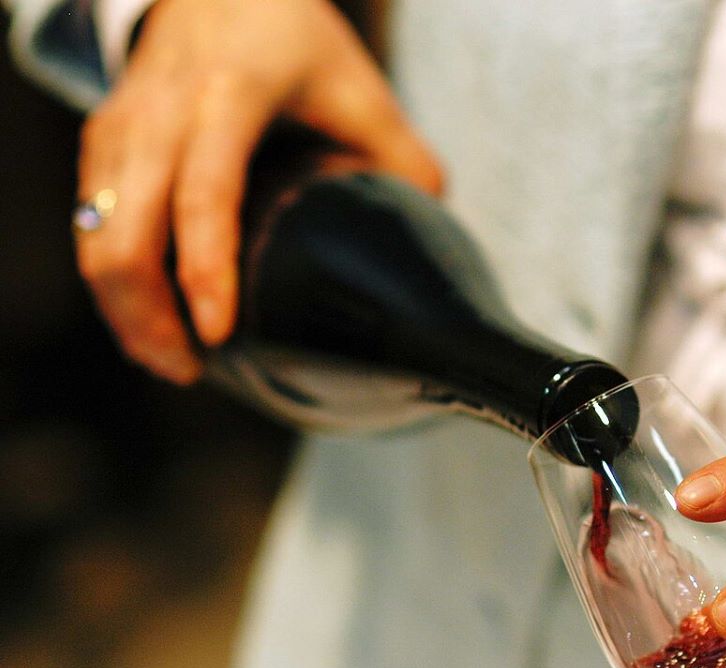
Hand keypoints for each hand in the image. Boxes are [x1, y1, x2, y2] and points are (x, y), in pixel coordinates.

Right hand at [74, 0, 442, 382]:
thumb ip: (399, 160)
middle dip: (147, 317)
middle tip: (192, 370)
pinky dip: (114, 279)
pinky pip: (90, 225)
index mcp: (228, 96)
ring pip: (94, 238)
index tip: (216, 332)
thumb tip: (430, 232)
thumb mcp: (357, 85)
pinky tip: (150, 316)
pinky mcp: (102, 144)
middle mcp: (160, 114)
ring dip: (125, 309)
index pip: (202, 195)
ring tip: (172, 359)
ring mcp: (120, 128)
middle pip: (122, 235)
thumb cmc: (287, 31)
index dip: (204, 269)